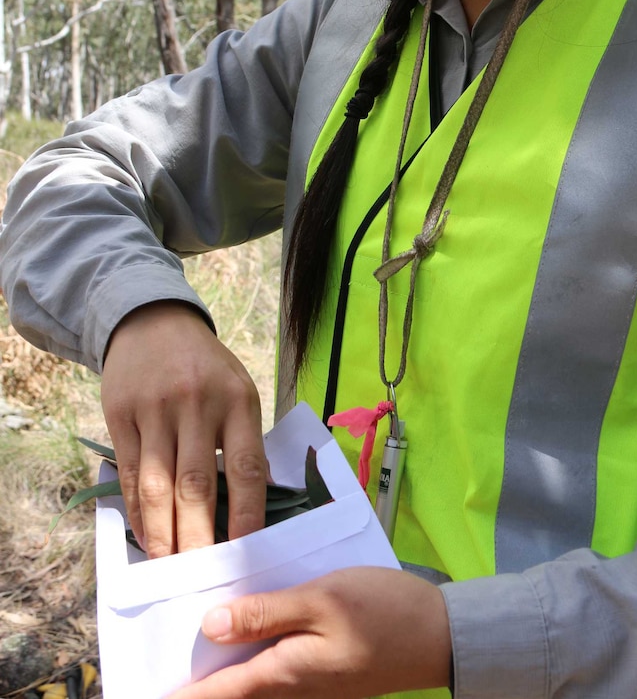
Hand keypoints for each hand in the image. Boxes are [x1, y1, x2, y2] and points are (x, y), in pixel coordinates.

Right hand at [101, 302, 266, 556]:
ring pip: (159, 486)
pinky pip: (132, 474)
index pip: (246, 467)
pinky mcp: (122, 415)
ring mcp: (156, 410)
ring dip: (163, 534)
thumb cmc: (205, 367)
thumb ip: (244, 439)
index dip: (247, 514)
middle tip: (201, 575)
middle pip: (197, 485)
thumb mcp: (237, 389)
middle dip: (199, 537)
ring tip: (169, 566)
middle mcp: (197, 405)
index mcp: (237, 399)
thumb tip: (252, 503)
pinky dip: (138, 511)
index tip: (246, 552)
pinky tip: (145, 535)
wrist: (153, 322)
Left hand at [170, 567, 451, 698]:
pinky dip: (251, 667)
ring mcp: (309, 690)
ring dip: (223, 679)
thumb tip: (210, 626)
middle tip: (162, 669)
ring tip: (193, 656)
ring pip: (252, 688)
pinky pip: (273, 679)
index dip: (178, 697)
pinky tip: (246, 640)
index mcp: (283, 674)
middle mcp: (290, 691)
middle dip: (198, 687)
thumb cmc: (383, 612)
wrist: (440, 636)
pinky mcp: (324, 680)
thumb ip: (267, 612)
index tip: (146, 691)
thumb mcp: (323, 599)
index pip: (216, 695)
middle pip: (231, 696)